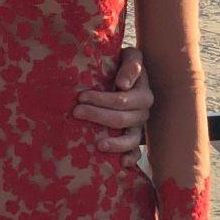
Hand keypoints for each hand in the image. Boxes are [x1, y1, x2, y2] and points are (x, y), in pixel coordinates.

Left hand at [75, 46, 152, 166]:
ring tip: (98, 145)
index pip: (124, 99)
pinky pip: (136, 152)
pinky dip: (130, 158)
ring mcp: (139, 126)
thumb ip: (131, 64)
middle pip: (123, 119)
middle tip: (76, 112)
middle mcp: (143, 110)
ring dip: (115, 143)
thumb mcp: (128, 56)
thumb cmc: (120, 65)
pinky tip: (121, 163)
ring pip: (131, 139)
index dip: (103, 99)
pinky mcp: (135, 139)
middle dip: (98, 116)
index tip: (82, 96)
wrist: (121, 76)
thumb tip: (123, 85)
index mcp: (142, 91)